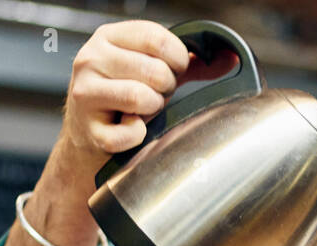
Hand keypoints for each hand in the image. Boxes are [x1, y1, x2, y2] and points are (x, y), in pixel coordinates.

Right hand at [62, 20, 238, 164]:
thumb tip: (230, 58)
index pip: (157, 38)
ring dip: (152, 110)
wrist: (89, 133)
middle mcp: (91, 59)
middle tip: (156, 95)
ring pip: (140, 97)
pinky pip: (130, 134)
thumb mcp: (152, 71)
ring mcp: (85, 93)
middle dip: (165, 89)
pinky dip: (138, 136)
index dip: (178, 59)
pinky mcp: (88, 128)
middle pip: (154, 71)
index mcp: (109, 37)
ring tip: (143, 110)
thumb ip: (190, 64)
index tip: (176, 71)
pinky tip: (132, 129)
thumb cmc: (126, 98)